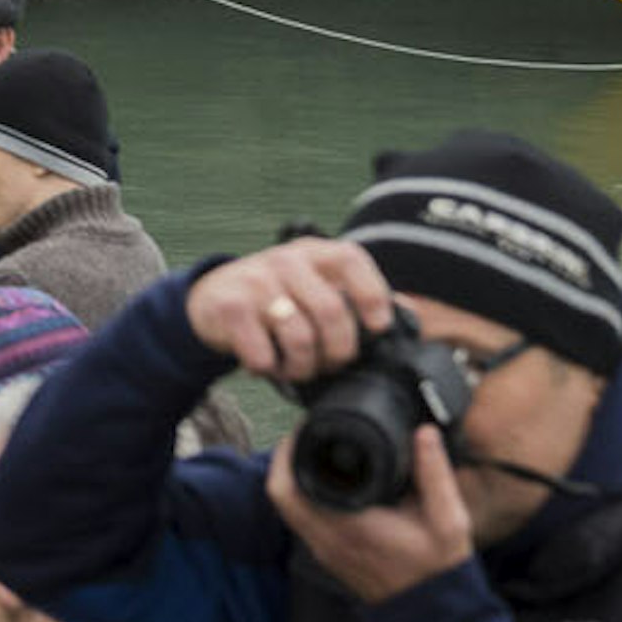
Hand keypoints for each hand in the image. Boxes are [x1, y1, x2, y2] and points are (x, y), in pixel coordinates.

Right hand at [186, 235, 396, 386]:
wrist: (212, 297)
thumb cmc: (276, 295)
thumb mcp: (315, 284)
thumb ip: (357, 295)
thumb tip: (410, 314)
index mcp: (314, 252)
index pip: (351, 261)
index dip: (372, 296)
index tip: (378, 328)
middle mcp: (286, 260)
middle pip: (331, 310)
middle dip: (338, 351)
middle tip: (331, 364)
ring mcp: (256, 281)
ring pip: (299, 336)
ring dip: (303, 366)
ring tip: (298, 368)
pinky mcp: (230, 306)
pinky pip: (262, 352)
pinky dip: (269, 369)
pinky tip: (267, 364)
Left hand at [270, 423, 477, 603]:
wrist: (435, 615)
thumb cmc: (439, 570)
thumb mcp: (448, 520)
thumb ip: (434, 474)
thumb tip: (424, 434)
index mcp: (349, 527)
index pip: (290, 489)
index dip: (288, 452)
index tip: (304, 429)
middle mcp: (327, 541)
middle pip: (280, 496)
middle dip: (286, 460)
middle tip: (305, 436)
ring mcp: (324, 552)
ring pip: (288, 510)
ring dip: (294, 479)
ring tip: (315, 451)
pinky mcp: (329, 557)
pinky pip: (301, 522)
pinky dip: (304, 499)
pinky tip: (328, 482)